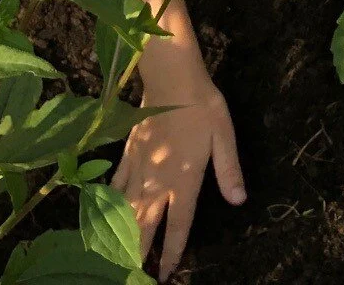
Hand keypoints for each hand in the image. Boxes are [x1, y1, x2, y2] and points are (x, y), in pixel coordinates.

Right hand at [114, 74, 244, 278]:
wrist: (171, 78)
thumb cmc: (202, 106)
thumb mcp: (224, 137)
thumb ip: (229, 171)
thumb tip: (239, 201)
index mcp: (184, 179)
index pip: (178, 225)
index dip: (172, 252)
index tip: (166, 274)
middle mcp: (157, 181)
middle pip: (145, 226)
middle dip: (140, 253)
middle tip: (136, 274)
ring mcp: (139, 169)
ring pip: (125, 211)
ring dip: (123, 235)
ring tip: (118, 256)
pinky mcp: (127, 154)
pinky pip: (115, 185)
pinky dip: (109, 204)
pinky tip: (105, 216)